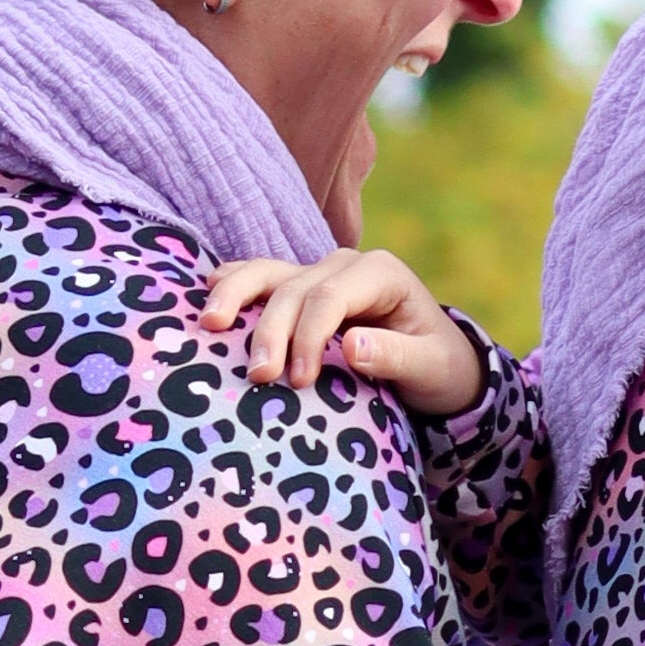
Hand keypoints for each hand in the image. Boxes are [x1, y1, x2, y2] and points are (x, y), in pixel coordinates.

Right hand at [201, 246, 485, 420]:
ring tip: (211, 323)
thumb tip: (352, 345)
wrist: (438, 361)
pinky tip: (206, 289)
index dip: (308, 336)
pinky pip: (262, 278)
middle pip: (295, 288)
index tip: (300, 380)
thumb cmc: (437, 366)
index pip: (330, 297)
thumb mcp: (430, 367)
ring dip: (237, 296)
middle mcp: (346, 265)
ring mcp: (320, 274)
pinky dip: (234, 282)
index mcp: (380, 273)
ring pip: (269, 273)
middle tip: (259, 376)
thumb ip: (396, 356)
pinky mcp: (301, 290)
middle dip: (271, 330)